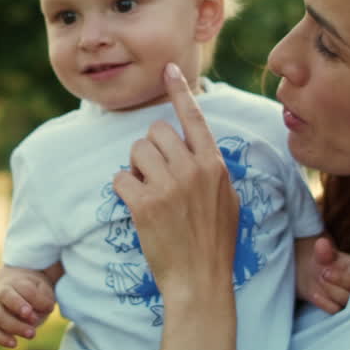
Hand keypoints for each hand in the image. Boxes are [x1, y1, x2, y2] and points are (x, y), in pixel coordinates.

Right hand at [0, 262, 61, 347]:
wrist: (15, 288)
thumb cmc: (33, 290)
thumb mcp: (43, 290)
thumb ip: (44, 298)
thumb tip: (44, 311)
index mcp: (17, 282)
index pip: (25, 288)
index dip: (35, 299)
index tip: (49, 308)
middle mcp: (3, 294)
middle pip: (6, 298)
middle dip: (19, 309)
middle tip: (35, 319)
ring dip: (14, 326)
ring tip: (32, 334)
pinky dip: (0, 338)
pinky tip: (14, 344)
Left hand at [112, 63, 240, 300]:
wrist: (200, 281)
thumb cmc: (215, 243)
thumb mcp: (228, 200)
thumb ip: (212, 170)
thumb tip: (198, 148)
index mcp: (214, 165)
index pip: (194, 118)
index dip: (180, 91)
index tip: (169, 68)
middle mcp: (193, 170)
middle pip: (155, 131)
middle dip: (149, 149)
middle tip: (154, 175)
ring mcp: (168, 187)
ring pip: (136, 151)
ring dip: (135, 168)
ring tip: (148, 193)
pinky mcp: (144, 205)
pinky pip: (121, 178)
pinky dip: (123, 191)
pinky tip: (136, 208)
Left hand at [296, 235, 349, 313]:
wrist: (315, 278)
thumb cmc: (326, 264)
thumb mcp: (323, 255)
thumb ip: (323, 251)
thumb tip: (321, 243)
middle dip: (341, 279)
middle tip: (325, 272)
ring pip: (347, 299)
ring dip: (331, 290)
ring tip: (320, 278)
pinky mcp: (341, 311)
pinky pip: (335, 310)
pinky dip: (325, 303)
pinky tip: (315, 294)